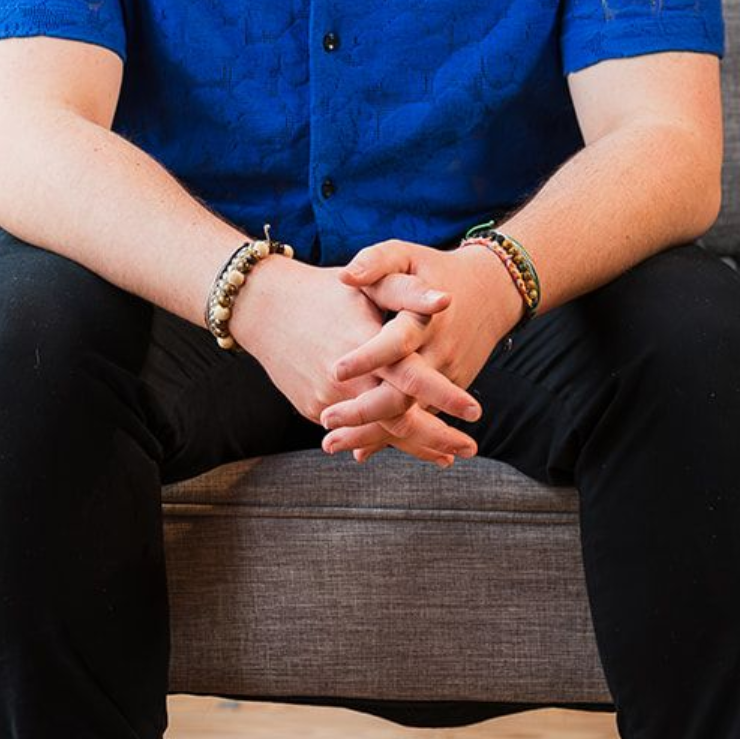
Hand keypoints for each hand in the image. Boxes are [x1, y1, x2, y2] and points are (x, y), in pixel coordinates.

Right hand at [229, 254, 481, 465]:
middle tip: (470, 448)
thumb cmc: (325, 289)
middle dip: (437, 438)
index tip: (475, 413)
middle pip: (398, 420)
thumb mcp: (369, 283)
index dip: (445, 398)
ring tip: (446, 455)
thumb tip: (447, 300)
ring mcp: (327, 398)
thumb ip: (409, 292)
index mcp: (367, 344)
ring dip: (413, 447)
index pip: (413, 379)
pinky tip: (406, 444)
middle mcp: (346, 378)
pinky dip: (380, 439)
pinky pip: (353, 429)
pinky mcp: (312, 407)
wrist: (264, 305)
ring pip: (377, 432)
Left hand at [317, 240, 525, 461]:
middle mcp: (437, 353)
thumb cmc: (434, 269)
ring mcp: (447, 377)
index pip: (396, 343)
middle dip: (364, 411)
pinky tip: (360, 448)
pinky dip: (393, 437)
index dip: (368, 357)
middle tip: (326, 419)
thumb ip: (376, 261)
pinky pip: (420, 420)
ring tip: (330, 443)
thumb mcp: (406, 254)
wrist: (490, 291)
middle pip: (403, 393)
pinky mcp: (451, 392)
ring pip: (410, 415)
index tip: (336, 370)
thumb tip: (346, 275)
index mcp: (424, 318)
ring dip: (373, 434)